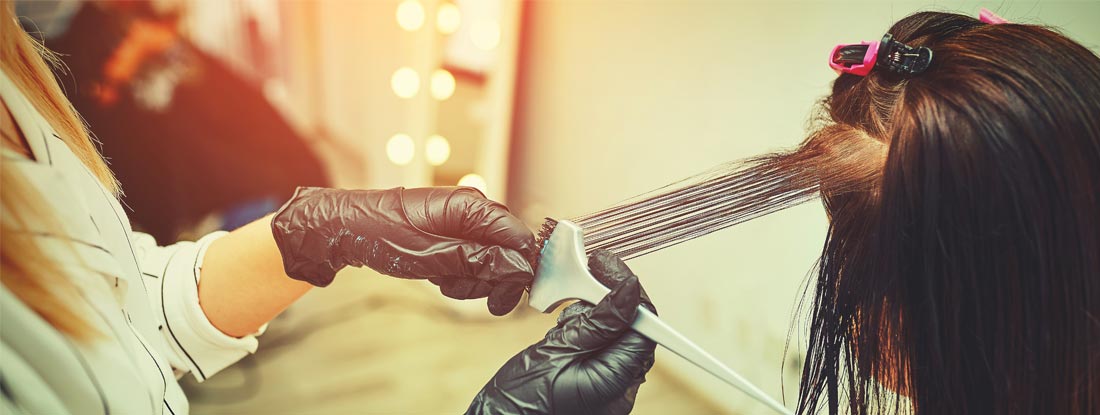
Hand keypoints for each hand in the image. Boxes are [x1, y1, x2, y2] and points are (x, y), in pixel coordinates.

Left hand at [271, 186, 535, 314]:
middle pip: (508, 250)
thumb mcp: (430, 256)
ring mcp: (462, 221)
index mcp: (471, 205)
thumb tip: (517, 268)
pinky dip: (462, 275)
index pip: (518, 237)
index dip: (517, 271)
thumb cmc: (380, 235)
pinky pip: (472, 258)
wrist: (344, 230)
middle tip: (464, 293)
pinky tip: (441, 279)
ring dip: (475, 280)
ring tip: (445, 284)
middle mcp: (472, 208)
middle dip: (492, 279)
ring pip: (491, 259)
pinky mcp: (452, 232)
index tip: (503, 299)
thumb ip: (477, 261)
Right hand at [466, 250, 656, 414]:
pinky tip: (564, 328)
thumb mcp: (558, 352)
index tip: (607, 267)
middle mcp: (618, 387)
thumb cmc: (521, 399)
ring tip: (566, 314)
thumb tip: (629, 292)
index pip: (643, 329)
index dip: (630, 294)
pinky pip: (598, 345)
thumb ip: (597, 323)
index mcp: (617, 383)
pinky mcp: (592, 378)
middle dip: (609, 299)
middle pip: (630, 329)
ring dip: (593, 313)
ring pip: (613, 333)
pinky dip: (584, 328)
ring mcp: (605, 384)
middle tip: (588, 273)